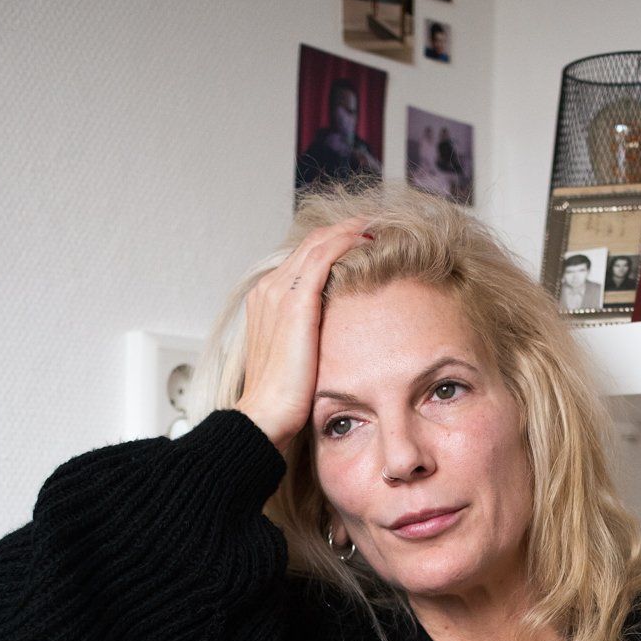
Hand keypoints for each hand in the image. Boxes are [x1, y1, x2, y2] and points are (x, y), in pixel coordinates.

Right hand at [237, 216, 373, 456]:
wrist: (264, 416)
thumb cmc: (282, 398)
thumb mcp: (295, 360)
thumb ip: (308, 339)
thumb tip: (332, 340)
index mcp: (266, 300)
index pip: (302, 259)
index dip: (331, 244)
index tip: (359, 241)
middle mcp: (269, 289)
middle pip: (310, 244)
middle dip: (343, 230)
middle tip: (373, 225)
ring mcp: (280, 292)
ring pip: (318, 243)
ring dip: (349, 230)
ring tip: (376, 226)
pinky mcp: (296, 301)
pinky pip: (324, 256)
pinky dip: (346, 241)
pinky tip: (368, 239)